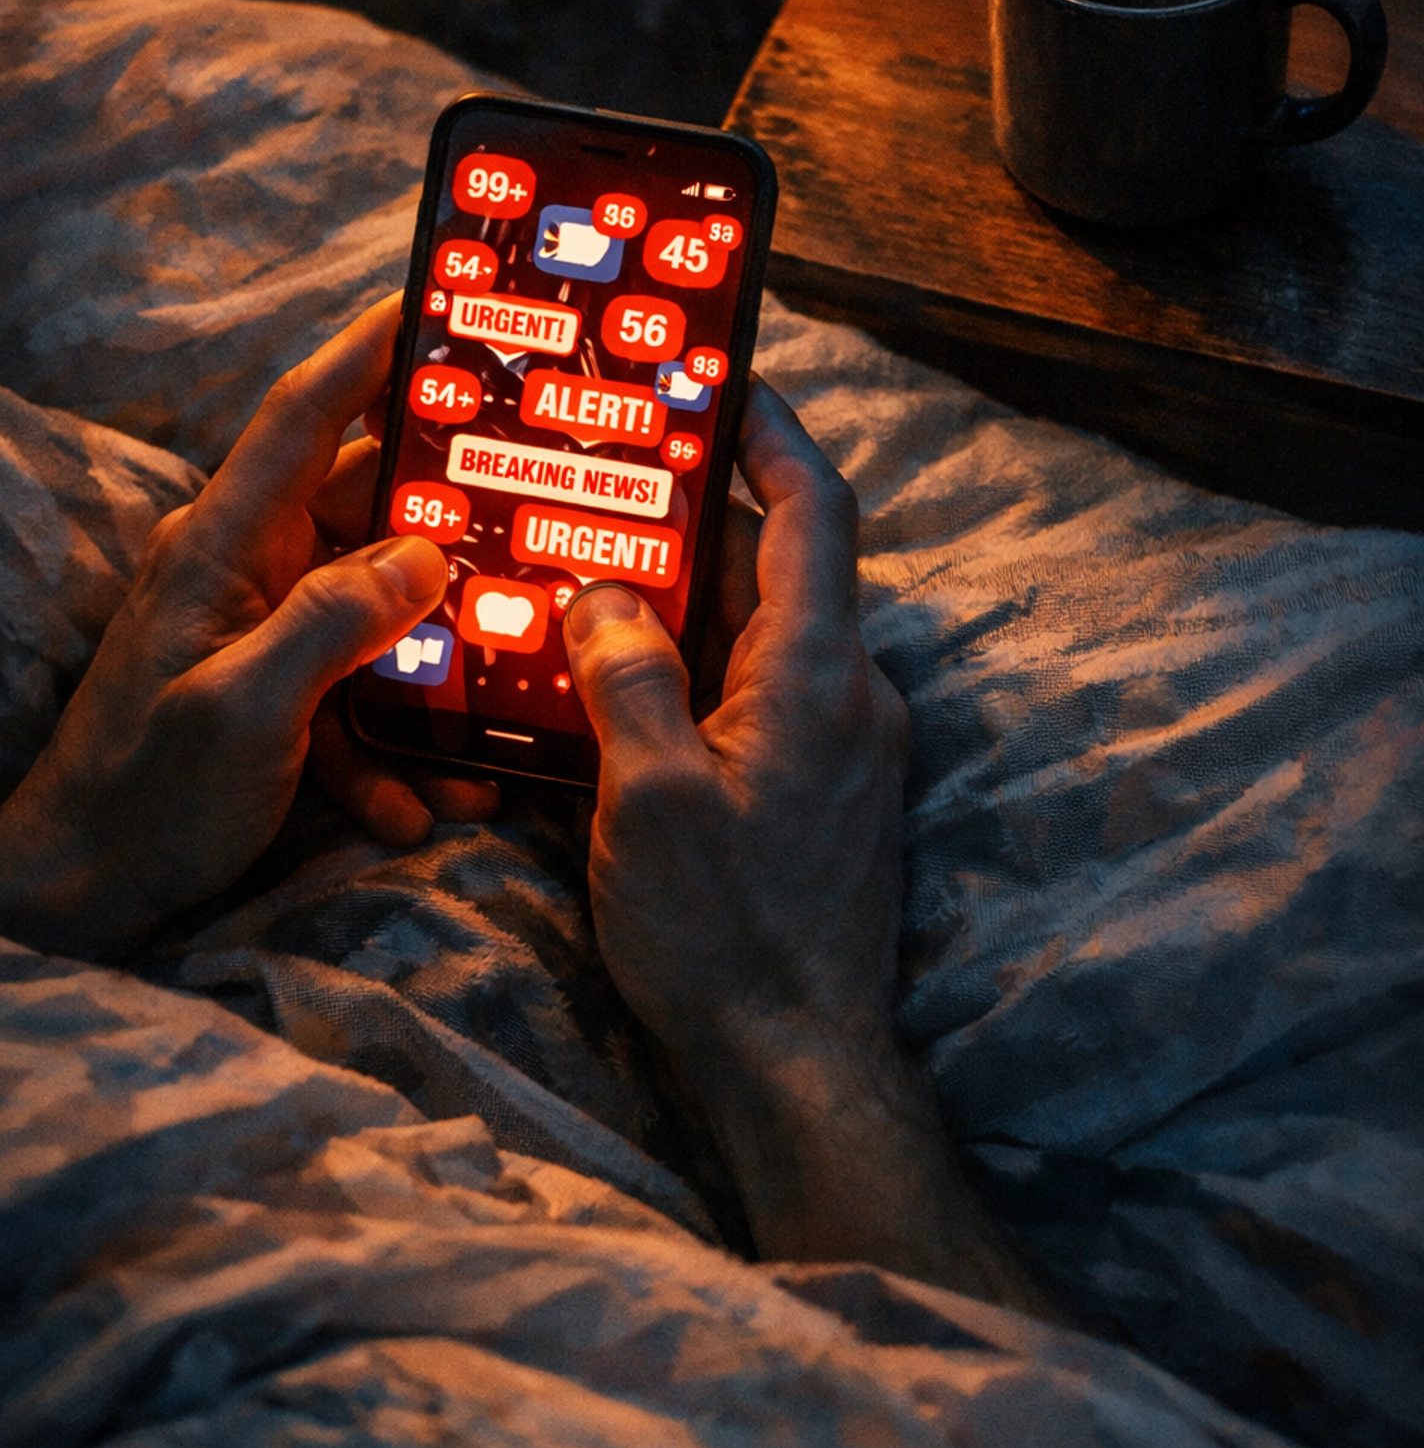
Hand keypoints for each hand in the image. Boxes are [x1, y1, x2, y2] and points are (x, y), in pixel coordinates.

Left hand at [0, 295, 495, 960]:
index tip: (433, 302)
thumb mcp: (245, 709)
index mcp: (224, 544)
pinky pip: (359, 696)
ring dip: (436, 670)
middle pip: (368, 512)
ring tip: (498, 712)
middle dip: (453, 522)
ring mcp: (260, 632)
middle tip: (541, 510)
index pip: (302, 417)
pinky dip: (396, 747)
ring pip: (379, 616)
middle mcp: (245, 570)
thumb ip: (333, 621)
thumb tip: (427, 554)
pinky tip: (423, 804)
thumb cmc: (146, 796)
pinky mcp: (276, 694)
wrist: (81, 891)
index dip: (366, 351)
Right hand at [564, 379, 1056, 1312]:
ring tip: (596, 580)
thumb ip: (628, 677)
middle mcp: (850, 697)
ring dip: (693, 603)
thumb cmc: (726, 936)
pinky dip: (704, 671)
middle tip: (615, 482)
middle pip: (782, 567)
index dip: (774, 434)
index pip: (813, 511)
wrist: (798, 1065)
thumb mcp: (650, 797)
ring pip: (766, 637)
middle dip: (702, 518)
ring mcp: (846, 750)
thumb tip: (604, 595)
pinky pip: (765, 699)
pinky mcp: (827, 798)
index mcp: (818, 674)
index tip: (725, 382)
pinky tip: (627, 690)